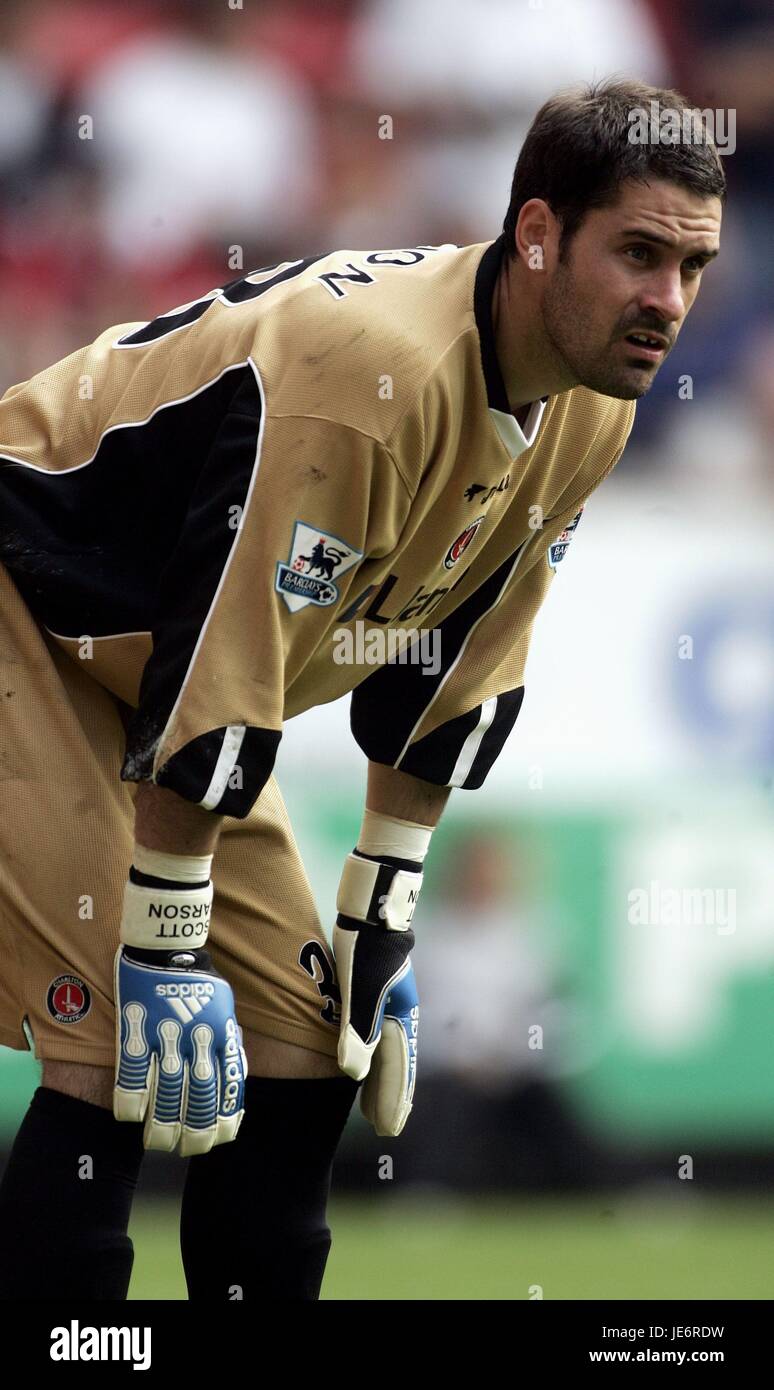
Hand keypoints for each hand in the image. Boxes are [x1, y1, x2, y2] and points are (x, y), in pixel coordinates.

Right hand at [113, 851, 246, 1154]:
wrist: (166, 941)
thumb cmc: (197, 979)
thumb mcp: (224, 1007)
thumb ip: (230, 1043)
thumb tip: (237, 1081)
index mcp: (222, 1032)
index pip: (227, 1086)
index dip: (223, 1118)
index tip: (219, 1140)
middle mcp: (198, 1036)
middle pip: (198, 1096)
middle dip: (194, 1130)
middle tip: (188, 1149)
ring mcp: (165, 1033)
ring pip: (167, 1091)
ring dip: (163, 1124)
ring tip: (159, 1143)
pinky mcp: (138, 1026)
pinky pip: (132, 1071)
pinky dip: (130, 1099)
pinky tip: (129, 1119)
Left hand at [333, 850, 421, 1135]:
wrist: (375, 901)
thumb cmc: (365, 945)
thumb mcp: (358, 988)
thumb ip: (356, 1031)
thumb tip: (351, 1074)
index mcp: (400, 1017)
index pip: (399, 1070)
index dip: (392, 1102)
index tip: (388, 1130)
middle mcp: (402, 1012)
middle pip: (400, 1063)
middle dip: (393, 1095)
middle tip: (387, 1125)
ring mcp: (394, 998)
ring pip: (392, 1048)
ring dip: (385, 1076)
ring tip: (373, 1099)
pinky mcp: (382, 985)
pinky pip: (384, 1030)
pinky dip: (379, 1052)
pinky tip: (366, 1050)